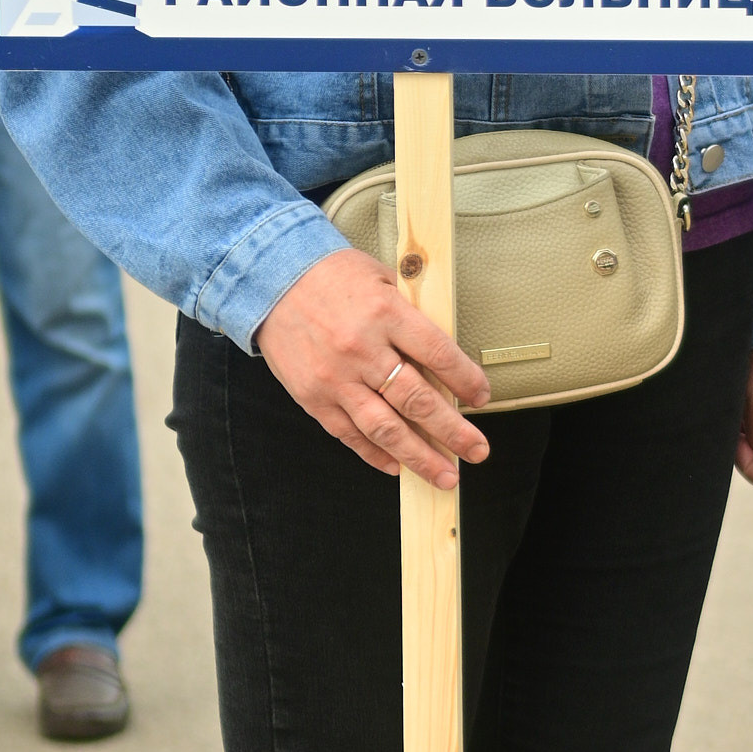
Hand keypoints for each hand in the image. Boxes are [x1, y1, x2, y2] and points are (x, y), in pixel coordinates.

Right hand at [254, 246, 490, 487]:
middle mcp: (362, 350)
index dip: (466, 381)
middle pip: (417, 400)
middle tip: (476, 450)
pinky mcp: (313, 398)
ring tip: (444, 475)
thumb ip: (413, 315)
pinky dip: (375, 454)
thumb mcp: (382, 280)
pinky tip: (397, 466)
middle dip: (453, 432)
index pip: (438, 355)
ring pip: (386, 428)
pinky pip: (349, 434)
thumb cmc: (331, 276)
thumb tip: (445, 355)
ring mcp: (335, 378)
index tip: (482, 398)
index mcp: (385, 314)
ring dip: (419, 457)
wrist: (271, 279)